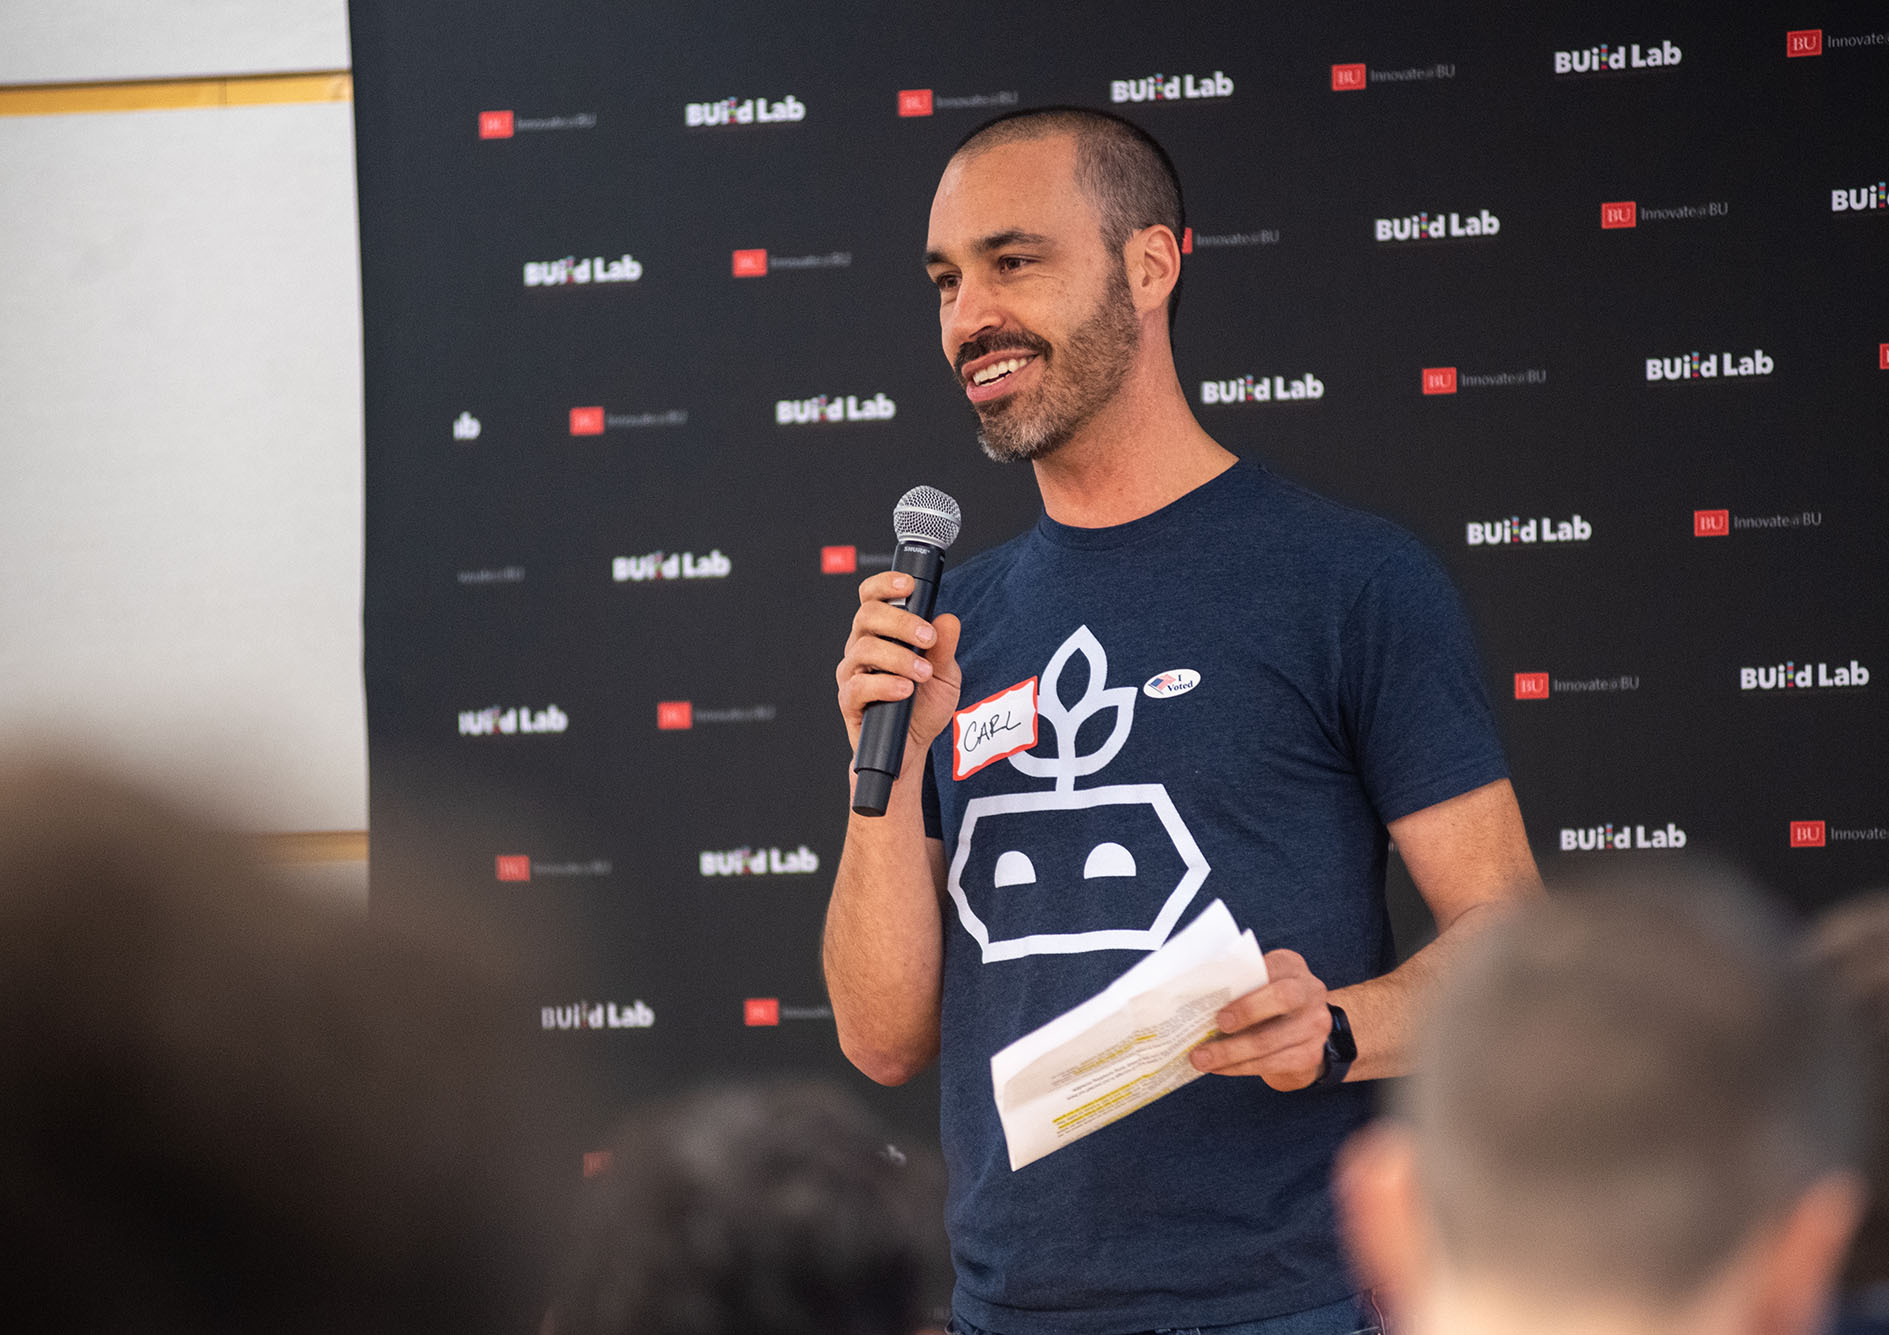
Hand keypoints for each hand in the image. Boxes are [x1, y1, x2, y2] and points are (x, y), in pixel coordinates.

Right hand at [835, 571, 962, 759]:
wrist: (913, 748)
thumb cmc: (923, 707)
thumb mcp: (945, 675)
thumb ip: (945, 648)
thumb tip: (948, 620)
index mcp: (882, 634)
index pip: (873, 597)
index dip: (885, 584)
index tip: (908, 585)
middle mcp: (862, 648)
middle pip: (867, 616)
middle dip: (902, 622)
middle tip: (928, 639)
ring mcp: (853, 673)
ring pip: (864, 648)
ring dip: (899, 657)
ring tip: (923, 674)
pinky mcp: (849, 701)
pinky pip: (858, 686)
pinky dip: (884, 685)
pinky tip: (904, 690)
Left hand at [1189, 950, 1331, 1090]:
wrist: (1300, 1031)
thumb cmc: (1266, 1000)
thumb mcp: (1258, 984)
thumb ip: (1237, 985)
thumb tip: (1196, 1000)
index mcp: (1291, 966)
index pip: (1273, 967)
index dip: (1249, 983)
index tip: (1221, 1004)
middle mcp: (1310, 992)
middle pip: (1282, 998)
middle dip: (1246, 1012)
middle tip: (1216, 1026)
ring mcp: (1315, 1025)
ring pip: (1270, 1041)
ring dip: (1230, 1053)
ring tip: (1201, 1059)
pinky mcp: (1311, 1055)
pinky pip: (1272, 1064)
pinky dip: (1239, 1067)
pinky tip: (1219, 1068)